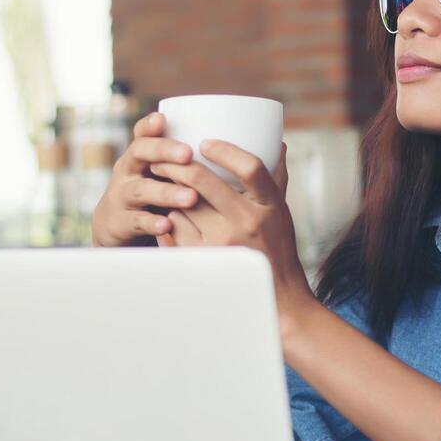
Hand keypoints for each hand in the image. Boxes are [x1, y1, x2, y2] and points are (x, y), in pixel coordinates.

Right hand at [90, 112, 201, 247]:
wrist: (117, 225)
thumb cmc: (151, 192)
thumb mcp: (161, 171)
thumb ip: (183, 158)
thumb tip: (228, 146)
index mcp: (139, 155)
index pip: (141, 134)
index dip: (149, 126)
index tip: (163, 119)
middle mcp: (127, 170)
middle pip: (139, 153)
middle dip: (163, 150)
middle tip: (188, 154)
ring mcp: (122, 196)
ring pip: (141, 189)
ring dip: (166, 192)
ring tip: (191, 197)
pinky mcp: (121, 222)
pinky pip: (136, 221)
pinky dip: (152, 223)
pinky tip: (167, 226)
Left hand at [150, 139, 319, 334]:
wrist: (278, 297)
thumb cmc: (278, 249)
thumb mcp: (282, 212)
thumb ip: (277, 178)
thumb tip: (279, 144)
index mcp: (269, 205)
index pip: (249, 167)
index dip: (225, 150)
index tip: (206, 143)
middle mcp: (247, 222)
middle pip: (203, 180)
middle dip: (176, 163)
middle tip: (163, 157)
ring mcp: (223, 242)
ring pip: (182, 203)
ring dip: (167, 188)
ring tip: (159, 180)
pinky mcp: (204, 258)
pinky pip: (175, 228)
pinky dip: (168, 216)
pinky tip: (166, 211)